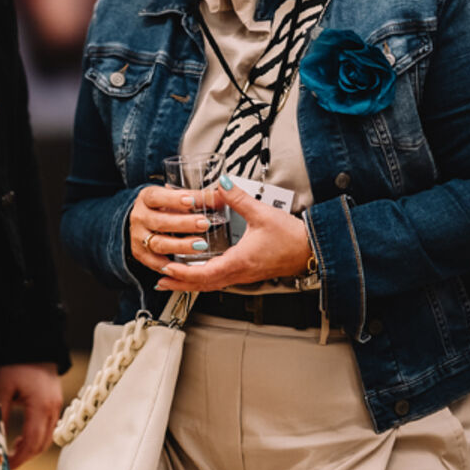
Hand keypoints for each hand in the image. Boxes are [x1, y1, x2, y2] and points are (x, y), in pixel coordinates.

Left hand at [0, 362, 61, 468]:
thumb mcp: (3, 387)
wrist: (35, 343)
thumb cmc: (18, 363)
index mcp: (40, 406)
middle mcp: (52, 408)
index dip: (19, 458)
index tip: (7, 465)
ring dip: (32, 448)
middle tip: (8, 462)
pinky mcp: (55, 402)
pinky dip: (37, 437)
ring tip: (14, 450)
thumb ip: (0, 414)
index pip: (31, 442)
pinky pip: (49, 427)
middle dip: (26, 457)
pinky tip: (23, 436)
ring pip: (48, 437)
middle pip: (42, 444)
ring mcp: (56, 405)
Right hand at [127, 185, 220, 274]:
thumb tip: (221, 196)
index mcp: (147, 198)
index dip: (173, 200)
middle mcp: (140, 217)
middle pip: (160, 222)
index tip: (191, 200)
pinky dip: (170, 265)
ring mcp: (139, 237)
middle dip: (184, 224)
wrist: (143, 220)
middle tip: (204, 224)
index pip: (157, 197)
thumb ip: (198, 197)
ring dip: (181, 245)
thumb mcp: (177, 197)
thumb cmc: (164, 207)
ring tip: (201, 245)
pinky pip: (155, 263)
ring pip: (159, 243)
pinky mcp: (141, 254)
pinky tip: (186, 266)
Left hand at [153, 178, 311, 292]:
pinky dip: (204, 279)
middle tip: (160, 280)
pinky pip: (221, 280)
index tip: (167, 269)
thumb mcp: (262, 213)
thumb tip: (221, 185)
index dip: (183, 273)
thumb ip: (239, 199)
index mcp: (239, 261)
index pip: (205, 274)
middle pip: (203, 285)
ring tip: (173, 279)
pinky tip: (199, 273)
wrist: (310, 250)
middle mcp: (239, 272)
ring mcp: (243, 275)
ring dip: (190, 283)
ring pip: (211, 284)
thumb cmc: (290, 237)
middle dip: (180, 283)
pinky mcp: (248, 272)